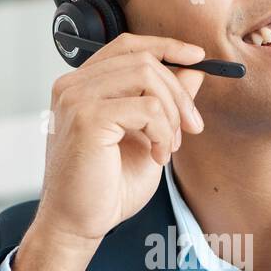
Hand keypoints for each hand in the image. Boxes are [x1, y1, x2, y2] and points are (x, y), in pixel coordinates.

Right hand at [13, 34, 207, 270]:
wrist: (79, 224)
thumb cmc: (105, 188)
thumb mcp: (146, 137)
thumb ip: (164, 101)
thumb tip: (193, 69)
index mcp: (82, 86)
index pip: (127, 46)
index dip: (165, 46)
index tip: (198, 58)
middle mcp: (73, 86)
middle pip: (143, 60)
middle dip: (179, 93)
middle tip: (192, 128)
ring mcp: (77, 99)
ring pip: (147, 77)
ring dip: (172, 114)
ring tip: (169, 147)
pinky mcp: (87, 118)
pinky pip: (147, 107)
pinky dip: (163, 131)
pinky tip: (157, 156)